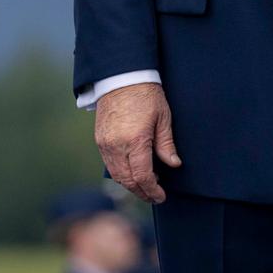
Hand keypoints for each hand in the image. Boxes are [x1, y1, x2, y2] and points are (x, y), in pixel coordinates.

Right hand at [94, 83, 180, 204]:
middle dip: (141, 192)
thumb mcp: (163, 118)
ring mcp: (105, 143)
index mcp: (136, 141)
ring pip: (116, 175)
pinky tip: (131, 170)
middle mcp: (117, 145)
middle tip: (154, 195)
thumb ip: (166, 144)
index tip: (161, 196)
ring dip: (130, 184)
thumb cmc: (146, 94)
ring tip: (144, 184)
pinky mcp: (99, 139)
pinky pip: (108, 163)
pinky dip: (120, 172)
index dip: (152, 191)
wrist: (121, 76)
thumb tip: (173, 164)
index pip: (142, 177)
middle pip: (127, 180)